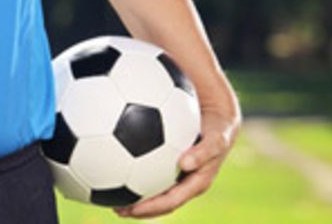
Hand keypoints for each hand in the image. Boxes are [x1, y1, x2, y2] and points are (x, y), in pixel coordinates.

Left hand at [114, 109, 239, 218]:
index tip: (130, 210)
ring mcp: (178, 177)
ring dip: (134, 196)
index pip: (170, 202)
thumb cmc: (218, 130)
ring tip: (111, 197)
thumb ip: (203, 151)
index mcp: (195, 185)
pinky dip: (135, 175)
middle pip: (159, 204)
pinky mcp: (171, 166)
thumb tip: (184, 163)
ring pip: (154, 191)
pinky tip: (117, 166)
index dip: (150, 209)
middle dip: (138, 210)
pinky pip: (151, 174)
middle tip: (116, 209)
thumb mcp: (216, 140)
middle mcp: (185, 185)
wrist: (220, 120)